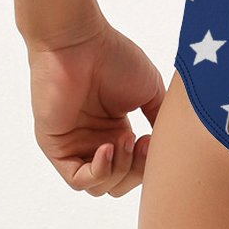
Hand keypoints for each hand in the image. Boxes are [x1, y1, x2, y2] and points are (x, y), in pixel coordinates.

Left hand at [26, 18, 165, 195]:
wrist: (80, 42)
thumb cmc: (114, 57)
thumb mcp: (150, 91)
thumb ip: (161, 120)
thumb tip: (171, 145)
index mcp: (116, 130)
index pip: (136, 168)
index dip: (150, 163)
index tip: (155, 138)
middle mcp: (96, 141)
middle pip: (120, 183)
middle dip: (137, 171)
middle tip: (144, 143)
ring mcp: (75, 146)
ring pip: (101, 186)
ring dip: (120, 170)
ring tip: (125, 138)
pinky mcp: (56, 147)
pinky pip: (78, 179)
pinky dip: (99, 171)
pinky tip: (108, 147)